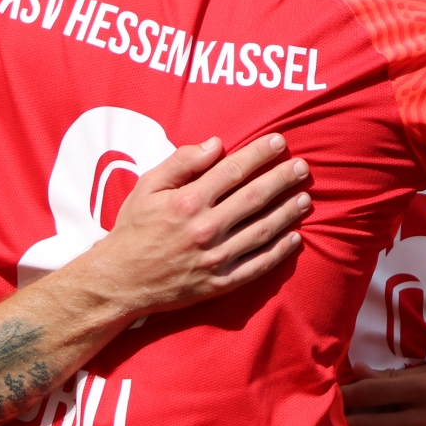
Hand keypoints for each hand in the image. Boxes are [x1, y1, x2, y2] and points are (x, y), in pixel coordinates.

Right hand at [80, 133, 309, 317]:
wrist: (119, 281)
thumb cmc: (133, 229)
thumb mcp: (147, 187)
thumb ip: (181, 162)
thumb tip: (215, 144)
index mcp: (187, 202)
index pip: (234, 170)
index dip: (260, 154)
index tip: (279, 142)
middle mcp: (205, 229)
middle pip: (255, 197)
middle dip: (283, 179)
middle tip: (303, 167)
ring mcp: (214, 259)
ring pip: (262, 230)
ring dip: (287, 212)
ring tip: (306, 198)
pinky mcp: (219, 283)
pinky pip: (257, 266)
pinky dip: (279, 252)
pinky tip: (295, 238)